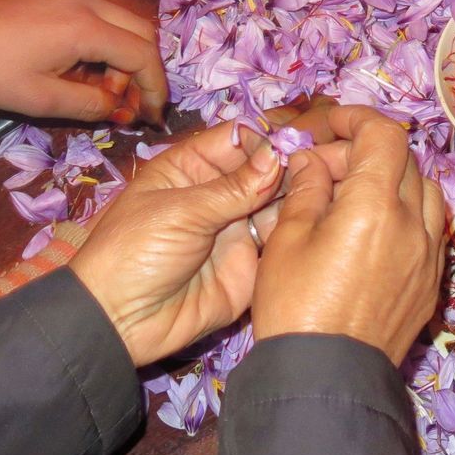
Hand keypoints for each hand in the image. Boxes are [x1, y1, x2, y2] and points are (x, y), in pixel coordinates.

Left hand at [71, 104, 338, 365]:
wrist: (121, 321)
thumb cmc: (135, 252)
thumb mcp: (180, 211)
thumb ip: (233, 188)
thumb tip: (278, 155)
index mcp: (191, 168)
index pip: (238, 140)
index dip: (269, 135)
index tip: (306, 133)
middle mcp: (218, 194)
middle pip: (264, 169)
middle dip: (293, 161)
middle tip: (331, 156)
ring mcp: (237, 229)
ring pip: (278, 202)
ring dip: (303, 192)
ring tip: (333, 182)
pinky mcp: (251, 263)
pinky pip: (280, 241)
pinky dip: (301, 228)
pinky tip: (326, 215)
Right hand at [253, 105, 444, 363]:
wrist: (326, 378)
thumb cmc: (295, 308)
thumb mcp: (287, 239)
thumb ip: (307, 189)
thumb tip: (313, 162)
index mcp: (375, 206)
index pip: (382, 135)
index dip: (355, 118)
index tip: (328, 124)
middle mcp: (413, 224)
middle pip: (404, 160)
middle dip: (365, 151)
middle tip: (325, 168)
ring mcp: (429, 255)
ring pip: (425, 192)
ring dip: (394, 180)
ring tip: (354, 196)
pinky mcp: (432, 283)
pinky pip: (430, 229)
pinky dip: (408, 214)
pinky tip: (375, 231)